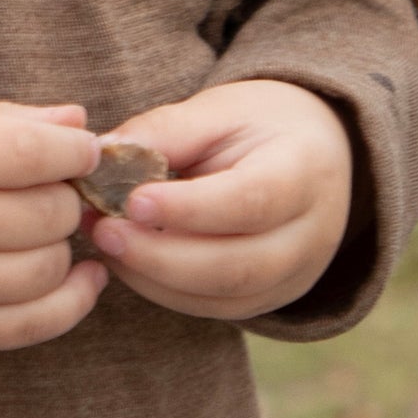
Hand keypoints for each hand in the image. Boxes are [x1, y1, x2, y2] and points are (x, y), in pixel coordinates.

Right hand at [0, 103, 106, 354]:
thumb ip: (13, 122)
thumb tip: (78, 122)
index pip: (25, 153)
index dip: (72, 150)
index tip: (84, 150)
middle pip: (45, 213)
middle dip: (67, 198)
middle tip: (54, 191)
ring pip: (45, 268)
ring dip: (64, 247)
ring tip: (48, 231)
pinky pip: (33, 323)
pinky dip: (73, 300)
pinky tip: (85, 275)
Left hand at [84, 80, 353, 320]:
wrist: (313, 155)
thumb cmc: (260, 126)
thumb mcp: (220, 109)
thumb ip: (168, 130)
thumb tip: (105, 153)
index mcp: (305, 172)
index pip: (250, 202)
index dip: (189, 209)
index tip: (133, 201)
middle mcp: (311, 234)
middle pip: (237, 266)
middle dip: (160, 255)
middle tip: (103, 230)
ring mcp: (294, 276)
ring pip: (221, 297)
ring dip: (153, 276)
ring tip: (106, 241)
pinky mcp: (269, 298)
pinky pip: (212, 308)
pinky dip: (163, 290)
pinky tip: (128, 260)